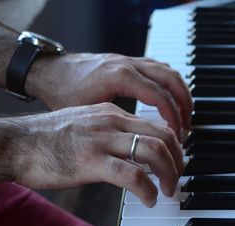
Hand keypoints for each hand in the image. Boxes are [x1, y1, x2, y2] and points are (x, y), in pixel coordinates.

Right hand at [11, 103, 182, 206]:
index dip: (173, 145)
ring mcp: (102, 141)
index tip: (175, 160)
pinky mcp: (91, 162)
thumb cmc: (48, 137)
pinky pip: (132, 176)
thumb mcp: (86, 124)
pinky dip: (147, 190)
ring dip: (169, 174)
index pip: (156, 124)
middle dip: (178, 159)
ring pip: (154, 152)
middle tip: (177, 177)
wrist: (16, 142)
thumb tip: (131, 149)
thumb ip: (110, 132)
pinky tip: (148, 199)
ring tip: (167, 190)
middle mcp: (112, 122)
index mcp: (112, 113)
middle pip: (163, 136)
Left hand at [25, 53, 192, 137]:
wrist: (48, 70)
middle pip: (171, 81)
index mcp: (120, 77)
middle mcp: (128, 65)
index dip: (174, 119)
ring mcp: (128, 60)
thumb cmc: (62, 92)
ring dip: (180, 94)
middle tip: (187, 130)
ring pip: (168, 72)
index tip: (177, 137)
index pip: (161, 97)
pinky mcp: (126, 62)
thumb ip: (114, 131)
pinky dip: (169, 84)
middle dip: (185, 106)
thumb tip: (133, 156)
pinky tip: (168, 100)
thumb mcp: (87, 116)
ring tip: (184, 117)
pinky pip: (157, 68)